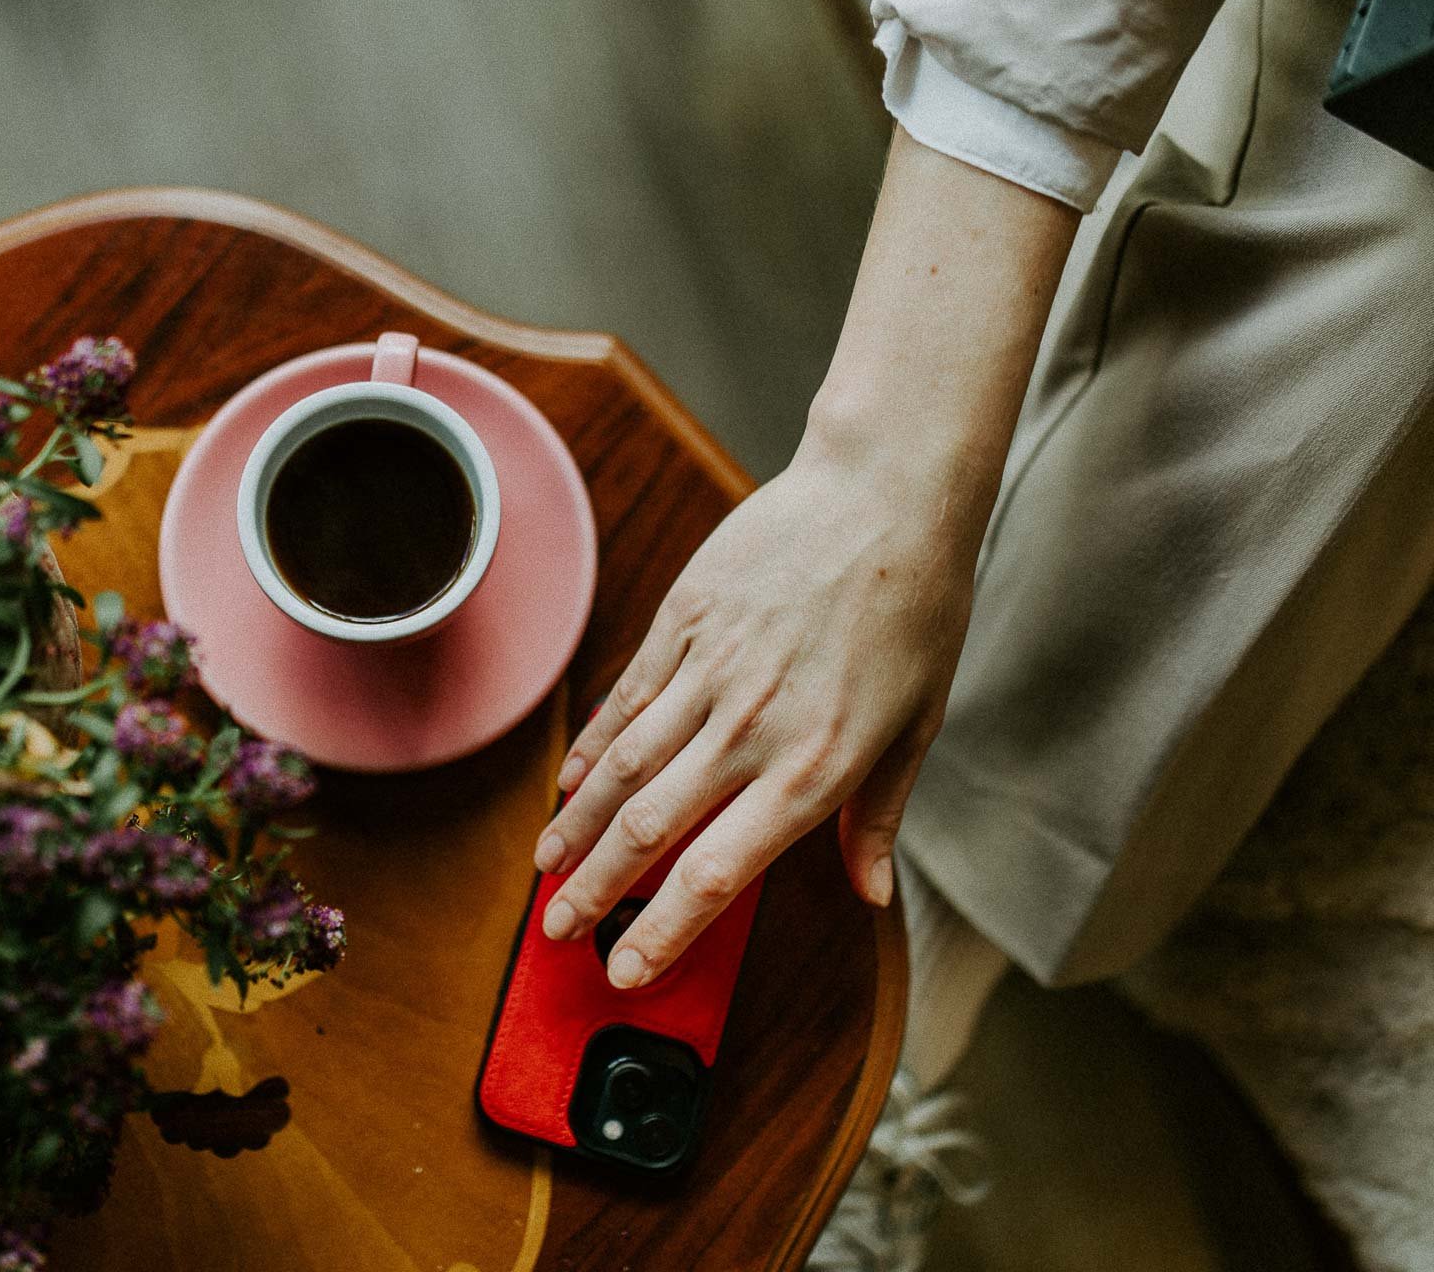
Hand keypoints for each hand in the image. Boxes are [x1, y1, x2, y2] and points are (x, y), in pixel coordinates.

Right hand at [534, 431, 984, 986]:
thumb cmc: (916, 608)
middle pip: (650, 831)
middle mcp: (751, 730)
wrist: (885, 492)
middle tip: (557, 933)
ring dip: (578, 828)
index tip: (626, 972)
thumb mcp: (917, 723)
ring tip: (545, 870)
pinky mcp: (683, 623)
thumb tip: (869, 893)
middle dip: (595, 893)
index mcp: (814, 768)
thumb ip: (877, 816)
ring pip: (622, 768)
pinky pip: (627, 699)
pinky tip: (570, 786)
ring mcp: (709, 673)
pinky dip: (592, 748)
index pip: (716, 875)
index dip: (662, 933)